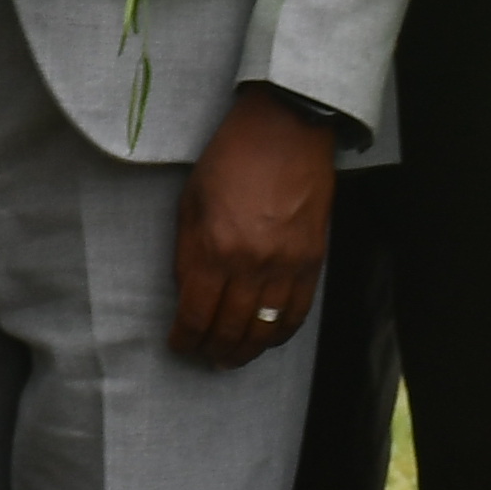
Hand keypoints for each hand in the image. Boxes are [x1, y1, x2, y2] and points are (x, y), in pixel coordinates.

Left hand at [172, 85, 336, 368]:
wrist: (285, 131)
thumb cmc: (229, 159)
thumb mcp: (191, 202)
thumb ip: (188, 252)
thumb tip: (188, 294)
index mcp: (214, 247)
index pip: (196, 313)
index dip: (184, 337)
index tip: (177, 344)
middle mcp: (251, 264)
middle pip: (230, 329)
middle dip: (212, 350)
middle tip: (204, 357)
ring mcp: (286, 265)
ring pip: (265, 330)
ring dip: (246, 351)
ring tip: (232, 359)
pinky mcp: (312, 261)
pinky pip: (298, 314)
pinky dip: (280, 334)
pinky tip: (266, 340)